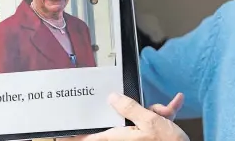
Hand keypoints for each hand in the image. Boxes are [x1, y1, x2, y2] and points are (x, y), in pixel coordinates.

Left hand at [71, 93, 188, 140]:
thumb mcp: (151, 121)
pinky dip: (164, 116)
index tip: (58, 133)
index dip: (72, 135)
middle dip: (137, 110)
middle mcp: (123, 140)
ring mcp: (137, 140)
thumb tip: (112, 98)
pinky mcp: (149, 139)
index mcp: (118, 138)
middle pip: (120, 121)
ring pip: (138, 120)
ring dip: (154, 113)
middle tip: (156, 109)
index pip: (88, 138)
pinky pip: (151, 124)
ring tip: (169, 112)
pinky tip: (176, 104)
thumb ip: (130, 109)